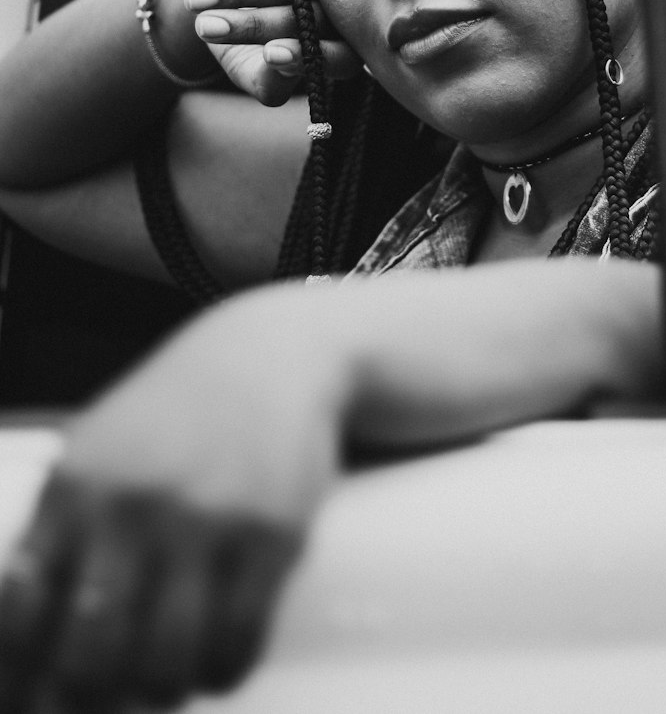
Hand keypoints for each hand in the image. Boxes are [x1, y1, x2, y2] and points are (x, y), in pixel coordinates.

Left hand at [0, 286, 340, 710]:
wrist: (272, 355)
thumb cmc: (175, 414)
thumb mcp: (98, 449)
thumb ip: (59, 530)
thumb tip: (22, 646)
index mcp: (77, 487)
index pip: (22, 616)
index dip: (18, 679)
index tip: (30, 700)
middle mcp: (134, 505)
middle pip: (91, 657)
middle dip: (87, 701)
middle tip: (100, 702)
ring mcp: (207, 522)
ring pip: (167, 666)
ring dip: (159, 692)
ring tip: (162, 682)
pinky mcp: (273, 537)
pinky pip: (238, 645)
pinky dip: (222, 672)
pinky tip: (216, 662)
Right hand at [184, 0, 361, 104]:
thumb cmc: (236, 34)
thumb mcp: (244, 65)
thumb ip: (265, 82)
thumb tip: (279, 68)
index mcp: (335, 42)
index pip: (338, 56)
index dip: (306, 56)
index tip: (270, 55)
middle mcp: (336, 0)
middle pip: (307, 14)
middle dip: (253, 25)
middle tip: (210, 28)